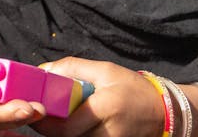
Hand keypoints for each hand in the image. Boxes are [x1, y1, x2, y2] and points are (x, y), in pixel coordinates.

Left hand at [31, 57, 163, 136]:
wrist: (164, 113)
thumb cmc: (133, 89)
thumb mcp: (105, 70)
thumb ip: (73, 68)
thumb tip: (44, 70)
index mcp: (105, 109)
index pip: (66, 126)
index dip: (44, 122)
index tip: (33, 110)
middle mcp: (107, 133)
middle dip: (49, 128)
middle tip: (38, 114)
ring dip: (60, 132)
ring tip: (53, 118)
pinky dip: (73, 135)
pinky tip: (69, 125)